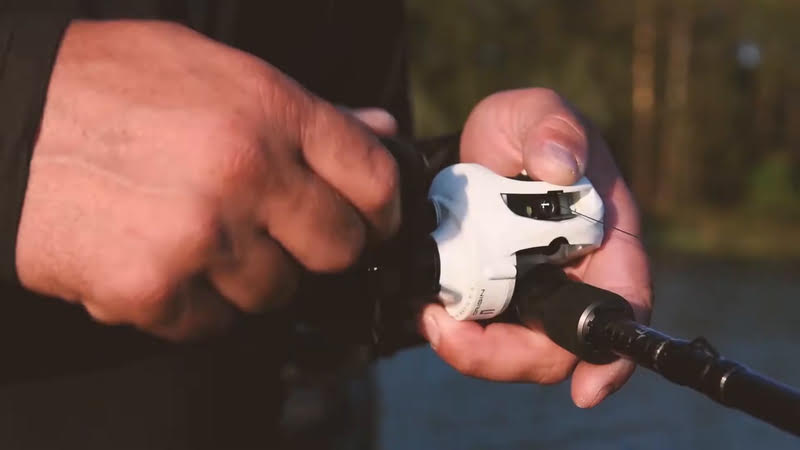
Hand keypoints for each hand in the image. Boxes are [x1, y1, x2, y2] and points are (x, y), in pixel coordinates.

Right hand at [16, 20, 400, 340]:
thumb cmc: (114, 86)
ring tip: (200, 234)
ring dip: (249, 275)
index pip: (375, 181)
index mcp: (270, 111)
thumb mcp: (218, 71)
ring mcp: (198, 237)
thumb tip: (380, 134)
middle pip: (338, 250)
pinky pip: (212, 324)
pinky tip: (162, 259)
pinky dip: (195, 304)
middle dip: (317, 246)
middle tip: (278, 228)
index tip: (370, 219)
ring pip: (275, 293)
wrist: (5, 119)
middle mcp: (244, 174)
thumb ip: (310, 111)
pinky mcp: (149, 290)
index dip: (382, 207)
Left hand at [419, 88, 651, 407]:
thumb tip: (559, 166)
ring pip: (514, 348)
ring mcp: (534, 293)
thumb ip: (552, 126)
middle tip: (449, 330)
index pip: (622, 303)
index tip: (586, 391)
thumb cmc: (522, 129)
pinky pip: (482, 333)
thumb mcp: (537, 112)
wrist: (476, 147)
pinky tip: (428, 309)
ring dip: (471, 348)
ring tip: (431, 314)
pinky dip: (456, 333)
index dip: (611, 355)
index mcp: (606, 239)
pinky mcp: (496, 298)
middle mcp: (576, 276)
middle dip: (506, 356)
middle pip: (558, 346)